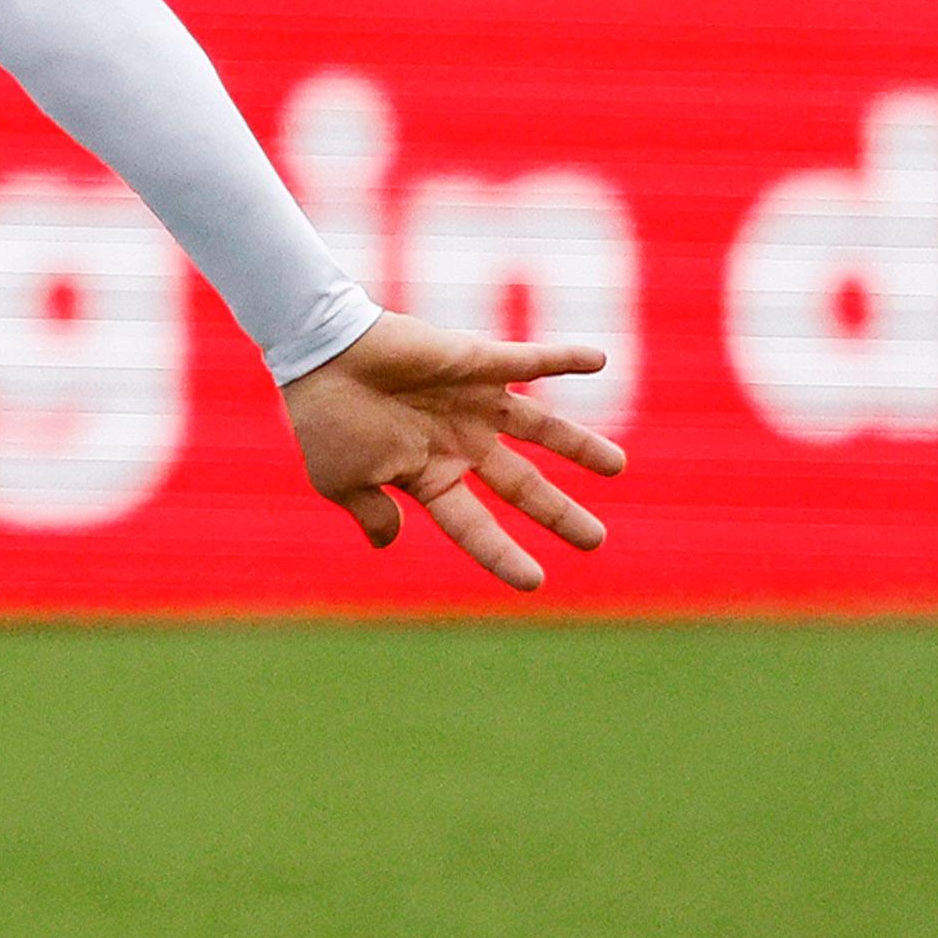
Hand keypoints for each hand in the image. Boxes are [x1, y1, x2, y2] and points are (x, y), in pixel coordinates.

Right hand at [280, 310, 624, 591]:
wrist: (319, 354)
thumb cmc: (326, 420)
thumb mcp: (341, 482)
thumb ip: (372, 513)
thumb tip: (387, 543)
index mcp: (426, 474)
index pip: (473, 525)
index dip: (503, 554)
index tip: (535, 582)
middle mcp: (457, 440)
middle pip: (521, 484)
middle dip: (558, 512)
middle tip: (595, 540)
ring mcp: (471, 402)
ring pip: (540, 428)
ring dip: (579, 445)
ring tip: (618, 468)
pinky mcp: (476, 362)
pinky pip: (529, 360)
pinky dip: (563, 358)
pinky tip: (598, 360)